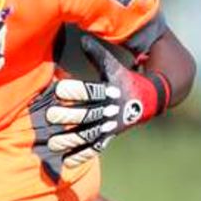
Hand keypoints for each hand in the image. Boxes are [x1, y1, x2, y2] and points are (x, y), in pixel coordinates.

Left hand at [33, 36, 170, 170]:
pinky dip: (82, 156)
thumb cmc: (124, 79)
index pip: (91, 91)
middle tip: (50, 117)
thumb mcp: (113, 66)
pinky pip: (95, 148)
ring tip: (52, 144)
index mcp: (110, 91)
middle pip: (88, 114)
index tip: (58, 89)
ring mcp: (110, 126)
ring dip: (70, 140)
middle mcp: (110, 110)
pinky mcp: (109, 136)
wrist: (150, 99)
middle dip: (69, 117)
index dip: (76, 90)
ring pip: (89, 134)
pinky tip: (67, 161)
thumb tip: (81, 38)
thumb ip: (97, 54)